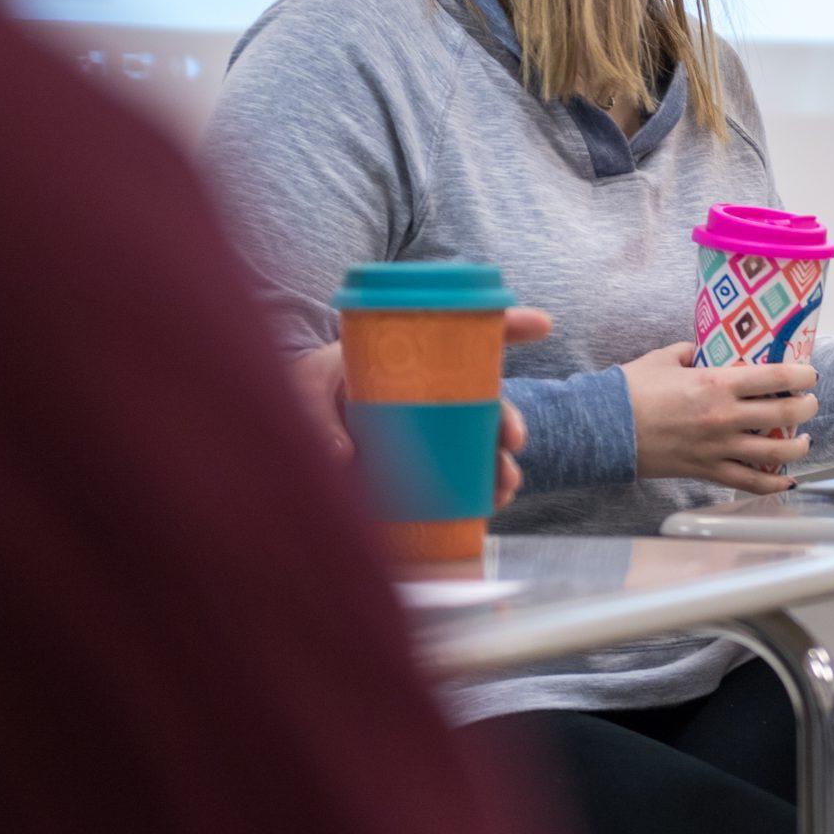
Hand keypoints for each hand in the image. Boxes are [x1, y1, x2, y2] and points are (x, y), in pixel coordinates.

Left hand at [289, 307, 554, 509]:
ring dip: (499, 467)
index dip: (508, 326)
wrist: (291, 425)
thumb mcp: (303, 388)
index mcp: (414, 360)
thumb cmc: (303, 391)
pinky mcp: (421, 473)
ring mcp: (430, 436)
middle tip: (513, 438)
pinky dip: (478, 497)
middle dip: (506, 420)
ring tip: (505, 486)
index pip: (467, 336)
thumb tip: (342, 456)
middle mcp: (431, 396)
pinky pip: (459, 484)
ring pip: (479, 448)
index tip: (542, 324)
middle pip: (482, 403)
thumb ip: (317, 417)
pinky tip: (485, 509)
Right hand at [623, 343, 819, 495]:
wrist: (601, 429)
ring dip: (798, 446)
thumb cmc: (630, 390)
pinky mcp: (706, 471)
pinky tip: (787, 479)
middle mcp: (724, 417)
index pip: (774, 377)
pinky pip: (749, 482)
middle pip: (784, 414)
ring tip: (804, 440)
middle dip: (807, 408)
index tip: (810, 375)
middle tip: (810, 403)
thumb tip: (700, 351)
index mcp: (716, 383)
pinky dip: (773, 484)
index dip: (801, 375)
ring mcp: (717, 447)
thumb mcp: (662, 358)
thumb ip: (688, 353)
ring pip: (775, 452)